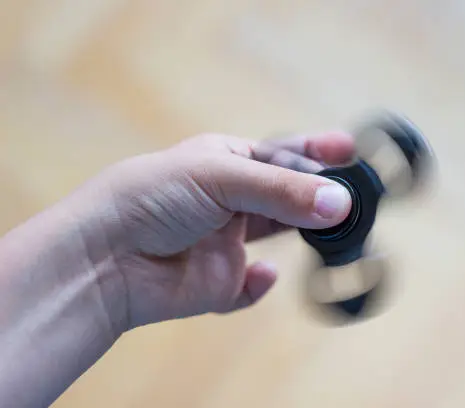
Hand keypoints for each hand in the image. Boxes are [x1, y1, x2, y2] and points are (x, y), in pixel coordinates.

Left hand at [92, 131, 355, 332]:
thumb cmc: (150, 197)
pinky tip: (260, 275)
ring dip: (302, 235)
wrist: (102, 259)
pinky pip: (251, 285)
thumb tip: (340, 203)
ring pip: (277, 237)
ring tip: (330, 231)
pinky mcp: (218, 282)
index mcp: (225, 163)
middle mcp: (229, 201)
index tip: (349, 149)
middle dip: (317, 196)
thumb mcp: (220, 177)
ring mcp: (225, 242)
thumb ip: (281, 190)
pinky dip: (259, 284)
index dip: (315, 151)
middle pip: (286, 195)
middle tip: (352, 199)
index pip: (280, 153)